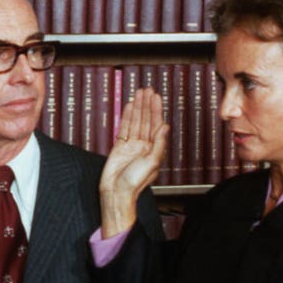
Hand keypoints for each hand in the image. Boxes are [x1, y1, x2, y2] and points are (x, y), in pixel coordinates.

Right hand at [100, 88, 168, 237]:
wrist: (116, 193)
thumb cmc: (135, 182)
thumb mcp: (152, 162)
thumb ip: (158, 143)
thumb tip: (165, 126)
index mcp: (154, 149)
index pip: (156, 125)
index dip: (156, 110)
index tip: (156, 97)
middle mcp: (144, 146)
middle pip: (146, 120)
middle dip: (146, 105)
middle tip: (147, 89)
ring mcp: (131, 146)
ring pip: (135, 122)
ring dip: (137, 108)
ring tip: (138, 93)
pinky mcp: (119, 148)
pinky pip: (124, 129)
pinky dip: (126, 117)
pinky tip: (129, 107)